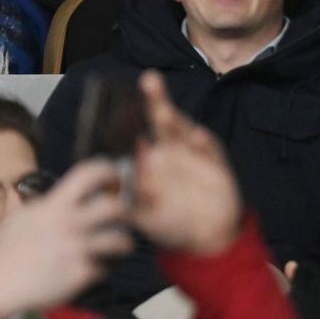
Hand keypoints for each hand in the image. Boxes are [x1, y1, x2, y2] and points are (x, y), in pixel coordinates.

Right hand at [0, 159, 133, 316]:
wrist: (1, 283)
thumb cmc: (9, 251)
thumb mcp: (23, 218)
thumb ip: (44, 208)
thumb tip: (57, 200)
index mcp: (53, 206)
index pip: (85, 176)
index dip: (106, 170)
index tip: (115, 174)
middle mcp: (69, 224)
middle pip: (114, 208)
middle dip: (125, 212)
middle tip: (124, 217)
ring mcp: (77, 248)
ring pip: (119, 241)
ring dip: (122, 244)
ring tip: (117, 247)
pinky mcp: (82, 273)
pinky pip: (103, 269)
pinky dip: (98, 270)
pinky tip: (87, 271)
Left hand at [130, 70, 241, 255]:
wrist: (205, 240)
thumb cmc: (168, 221)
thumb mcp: (142, 214)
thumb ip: (126, 200)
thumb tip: (104, 189)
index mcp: (149, 157)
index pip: (137, 130)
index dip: (129, 114)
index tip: (117, 97)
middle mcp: (170, 150)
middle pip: (161, 121)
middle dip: (156, 100)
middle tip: (148, 80)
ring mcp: (193, 156)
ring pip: (184, 132)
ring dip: (176, 120)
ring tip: (164, 112)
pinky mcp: (216, 167)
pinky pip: (210, 152)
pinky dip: (204, 143)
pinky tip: (198, 136)